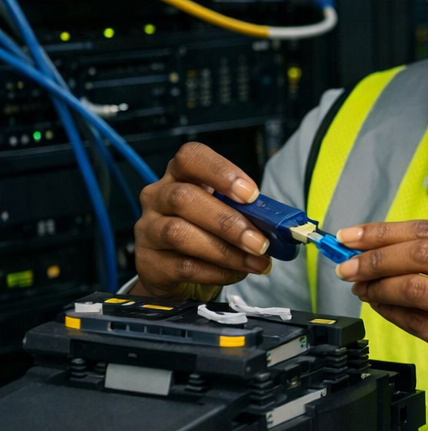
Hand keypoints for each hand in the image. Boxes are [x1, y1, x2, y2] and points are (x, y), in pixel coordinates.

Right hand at [134, 142, 272, 299]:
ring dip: (225, 250)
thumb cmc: (207, 232)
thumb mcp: (227, 212)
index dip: (220, 171)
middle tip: (260, 242)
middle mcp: (157, 197)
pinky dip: (216, 272)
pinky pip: (182, 266)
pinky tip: (236, 272)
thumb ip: (246, 211)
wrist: (176, 271)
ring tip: (255, 261)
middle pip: (184, 198)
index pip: (191, 157)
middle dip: (228, 222)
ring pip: (179, 233)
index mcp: (180, 175)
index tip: (250, 194)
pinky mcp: (147, 263)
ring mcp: (147, 230)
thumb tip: (278, 224)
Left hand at [336, 220, 427, 430]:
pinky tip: (378, 307)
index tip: (352, 236)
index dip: (384, 231)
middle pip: (419, 254)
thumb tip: (387, 253)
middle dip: (373, 257)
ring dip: (377, 285)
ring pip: (414, 287)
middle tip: (345, 263)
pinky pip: (418, 324)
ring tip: (359, 286)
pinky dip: (390, 312)